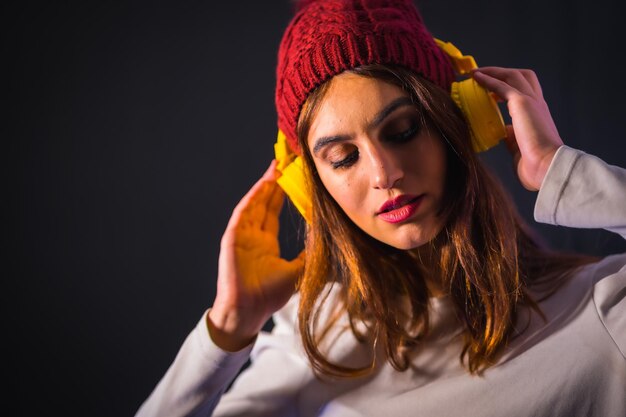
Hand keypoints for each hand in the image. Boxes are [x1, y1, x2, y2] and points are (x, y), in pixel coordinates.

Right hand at [208, 160, 303, 350]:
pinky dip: (253, 198)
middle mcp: (253, 235)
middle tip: (287, 160)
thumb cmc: (270, 296)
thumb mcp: (297, 271)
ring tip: (277, 165)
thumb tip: (326, 237)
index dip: (283, 193)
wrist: (248, 312)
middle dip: (275, 181)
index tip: (294, 176)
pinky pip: (243, 213)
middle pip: (264, 201)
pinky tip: (264, 185)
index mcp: (265, 242)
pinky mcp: (232, 238)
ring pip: (254, 203)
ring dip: (265, 184)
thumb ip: (309, 253)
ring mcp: (241, 235)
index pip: (274, 210)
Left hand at [472, 67, 562, 190]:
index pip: (526, 92)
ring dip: (494, 72)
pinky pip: (502, 85)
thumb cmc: (536, 164)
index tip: (493, 91)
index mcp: (538, 114)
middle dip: (503, 73)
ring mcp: (531, 101)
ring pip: (513, 76)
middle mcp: (537, 104)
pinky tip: (476, 77)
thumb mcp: (520, 147)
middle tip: (484, 75)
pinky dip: (489, 79)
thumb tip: (505, 132)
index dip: (509, 88)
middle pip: (523, 77)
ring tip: (476, 73)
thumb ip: (513, 137)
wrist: (547, 165)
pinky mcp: (522, 103)